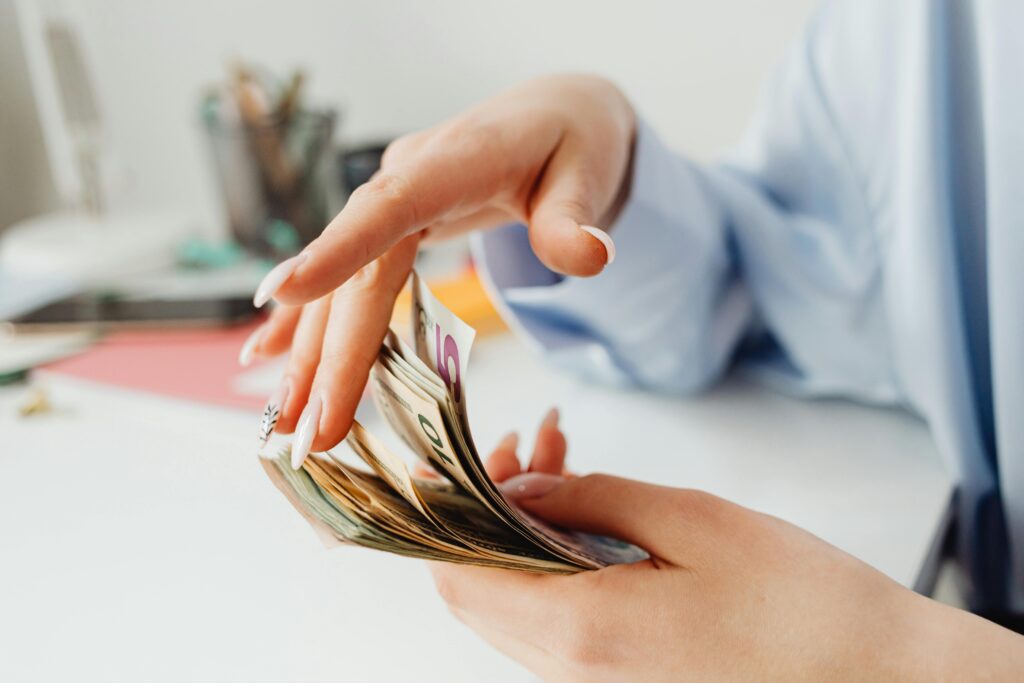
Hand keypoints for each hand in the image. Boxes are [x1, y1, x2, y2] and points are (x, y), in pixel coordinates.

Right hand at [240, 74, 635, 464]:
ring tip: (285, 418)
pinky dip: (310, 318)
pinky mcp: (393, 220)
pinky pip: (346, 275)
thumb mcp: (588, 173)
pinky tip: (268, 354)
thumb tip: (590, 257)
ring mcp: (394, 199)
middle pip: (359, 273)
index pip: (388, 208)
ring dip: (312, 352)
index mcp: (453, 161)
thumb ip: (575, 218)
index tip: (283, 296)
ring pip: (343, 283)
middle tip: (309, 430)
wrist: (555, 113)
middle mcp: (408, 178)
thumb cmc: (573, 141)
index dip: (336, 251)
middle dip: (331, 354)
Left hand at [431, 416, 1023, 681]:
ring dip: (521, 524)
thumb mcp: (691, 522)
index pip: (458, 574)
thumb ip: (590, 498)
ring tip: (563, 457)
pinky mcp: (619, 674)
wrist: (879, 681)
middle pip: (476, 587)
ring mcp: (592, 679)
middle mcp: (570, 668)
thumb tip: (518, 482)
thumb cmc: (802, 603)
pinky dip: (552, 556)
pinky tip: (588, 507)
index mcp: (580, 629)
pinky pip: (553, 614)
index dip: (446, 508)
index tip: (466, 448)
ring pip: (515, 597)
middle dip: (486, 503)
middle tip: (532, 440)